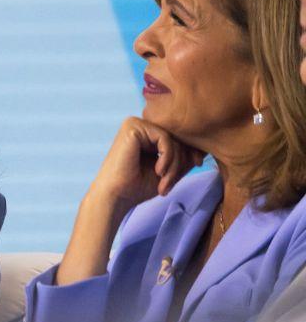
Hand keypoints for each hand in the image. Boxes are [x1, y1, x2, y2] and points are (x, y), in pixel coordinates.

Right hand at [89, 117, 203, 211]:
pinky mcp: (133, 127)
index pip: (178, 135)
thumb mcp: (169, 170)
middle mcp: (140, 125)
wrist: (114, 197)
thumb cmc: (136, 187)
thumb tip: (206, 147)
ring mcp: (135, 123)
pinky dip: (167, 157)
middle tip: (171, 183)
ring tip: (164, 183)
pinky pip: (165, 138)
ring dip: (175, 163)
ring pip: (172, 138)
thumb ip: (184, 157)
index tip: (197, 165)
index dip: (192, 149)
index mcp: (146, 133)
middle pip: (177, 136)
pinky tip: (158, 171)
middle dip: (182, 160)